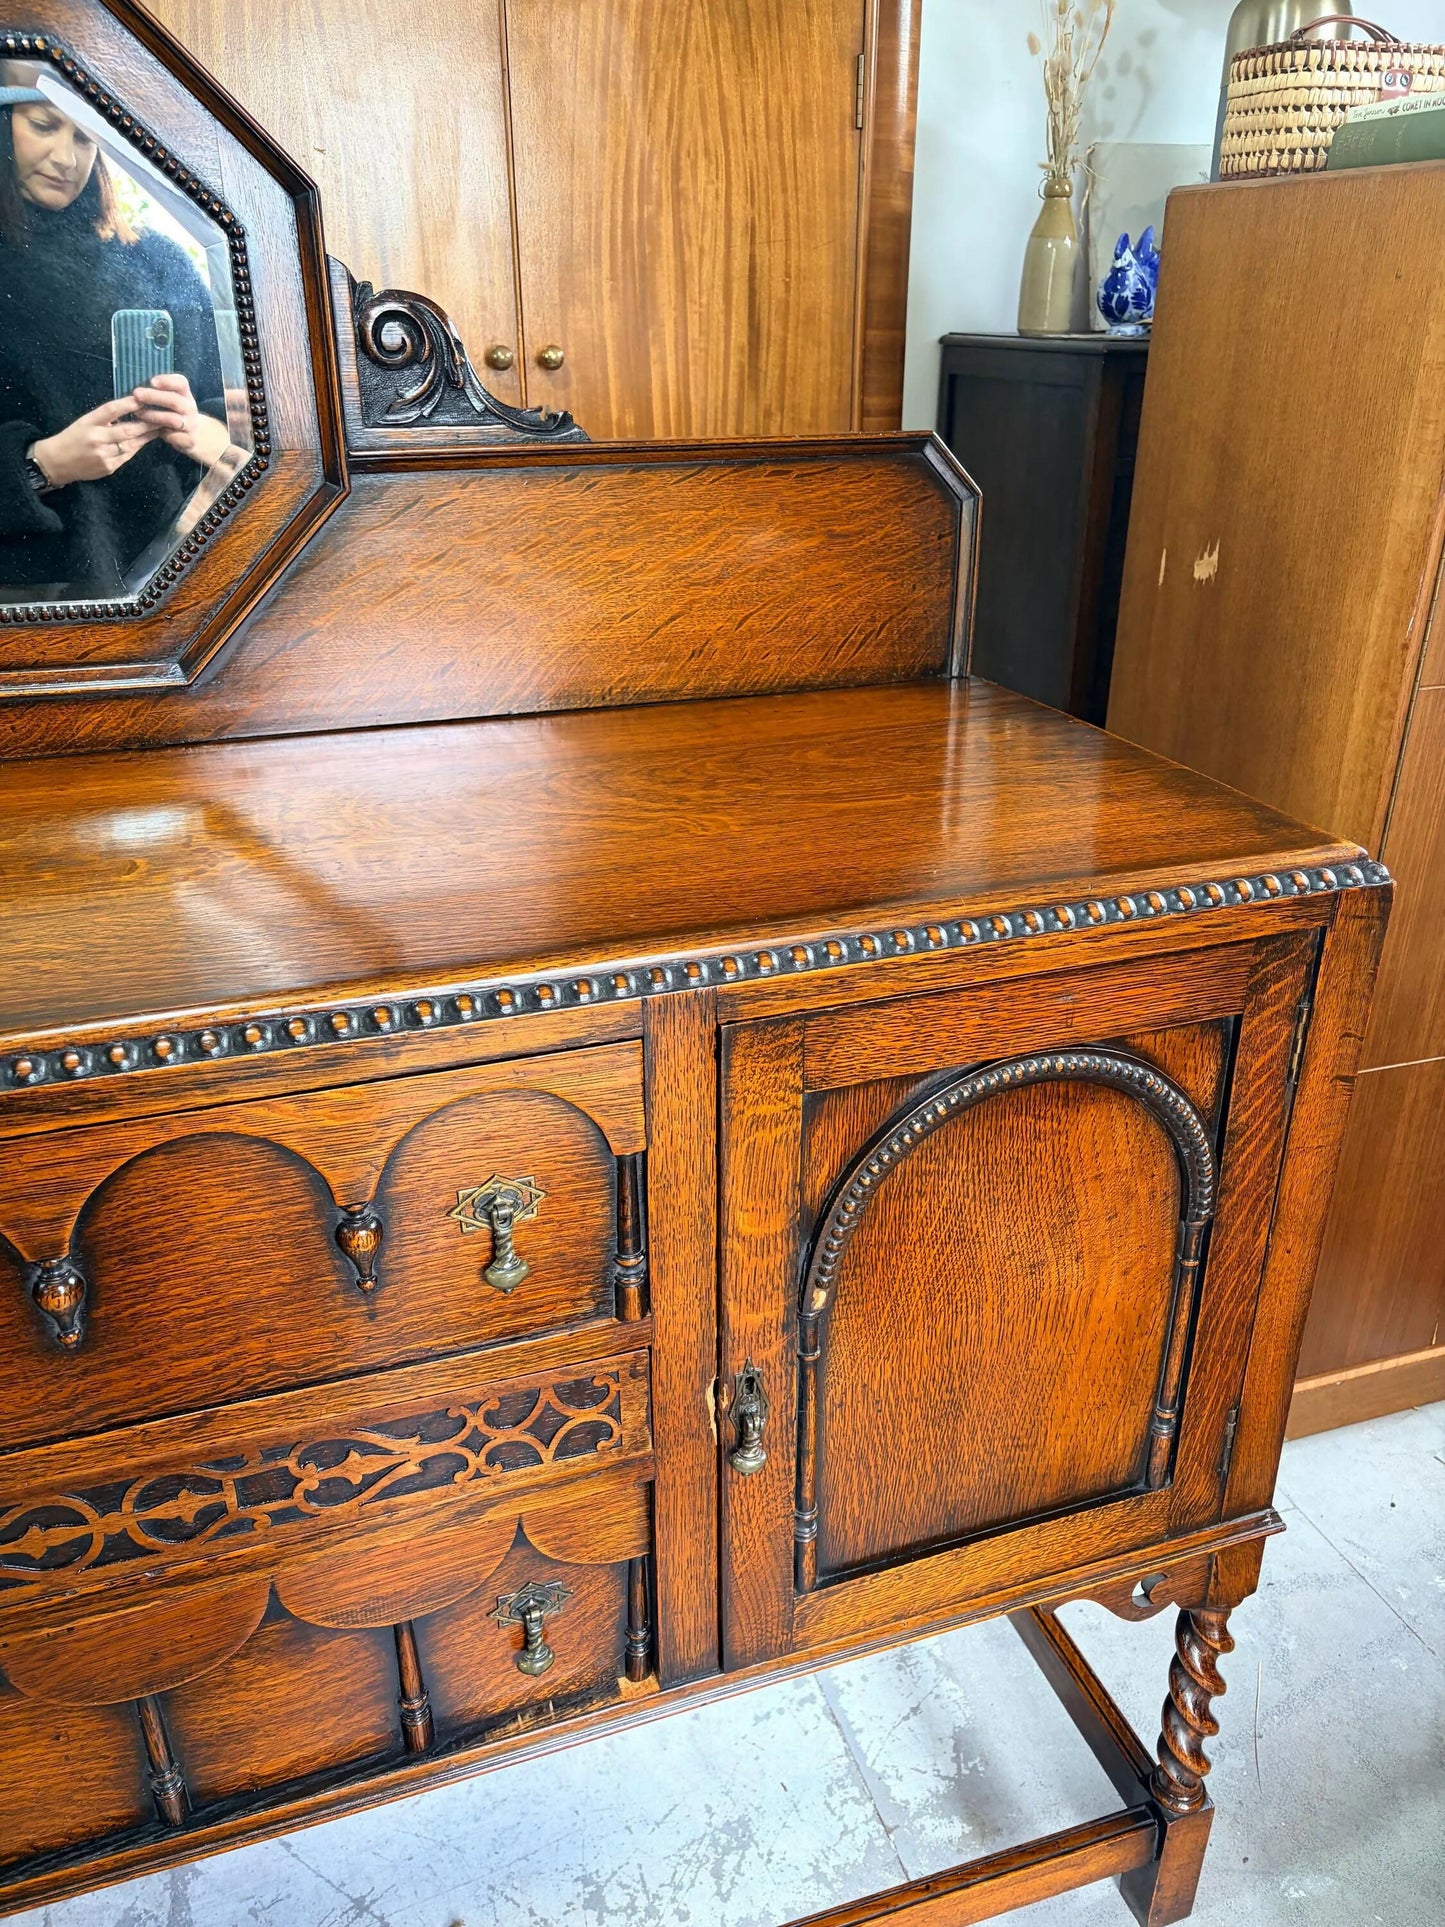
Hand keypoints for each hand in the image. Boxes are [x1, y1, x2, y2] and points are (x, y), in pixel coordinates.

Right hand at [30, 398, 156, 487]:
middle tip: (163, 416)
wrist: (57, 462)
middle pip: (127, 430)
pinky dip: (137, 447)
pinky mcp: (109, 467)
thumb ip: (105, 418)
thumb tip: (130, 409)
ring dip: (147, 436)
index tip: (143, 397)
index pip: (111, 410)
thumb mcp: (84, 422)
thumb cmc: (73, 437)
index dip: (128, 404)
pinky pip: (127, 456)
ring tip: (161, 428)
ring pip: (131, 444)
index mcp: (88, 422)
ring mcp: (104, 455)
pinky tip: (146, 440)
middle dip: (147, 424)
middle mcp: (97, 439)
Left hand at [130, 372, 229, 467]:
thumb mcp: (170, 399)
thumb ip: (158, 392)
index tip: (152, 381)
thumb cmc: (174, 413)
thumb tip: (136, 389)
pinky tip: (149, 431)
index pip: (181, 383)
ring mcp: (192, 424)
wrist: (194, 435)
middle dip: (154, 397)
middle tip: (136, 394)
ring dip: (153, 415)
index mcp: (185, 394)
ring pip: (172, 419)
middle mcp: (190, 408)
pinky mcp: (190, 440)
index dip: (167, 381)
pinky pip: (173, 436)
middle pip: (175, 401)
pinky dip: (161, 434)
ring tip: (137, 413)